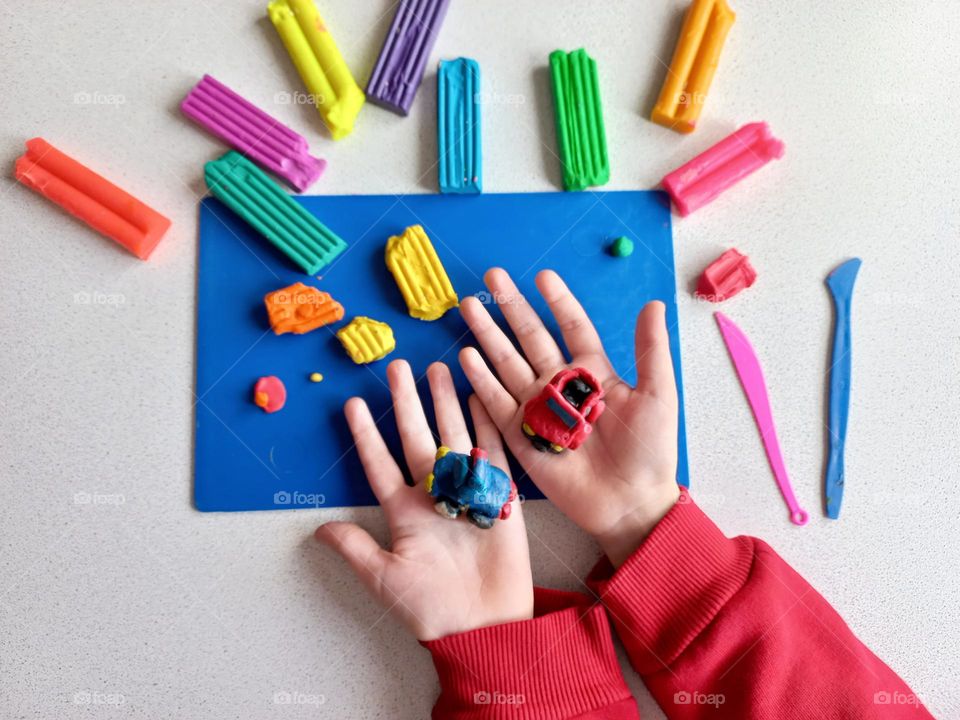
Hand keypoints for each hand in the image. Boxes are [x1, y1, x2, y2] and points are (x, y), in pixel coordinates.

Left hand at [316, 359, 532, 640]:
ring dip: (444, 403)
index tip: (351, 404)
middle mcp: (432, 494)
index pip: (379, 463)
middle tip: (398, 367)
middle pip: (416, 436)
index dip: (365, 434)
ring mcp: (466, 490)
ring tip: (438, 369)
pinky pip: (490, 452)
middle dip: (406, 402)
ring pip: (452, 435)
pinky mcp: (498, 495)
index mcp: (403, 511)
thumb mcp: (384, 578)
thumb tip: (317, 530)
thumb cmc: (431, 607)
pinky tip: (477, 398)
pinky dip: (485, 424)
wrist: (484, 625)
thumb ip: (355, 549)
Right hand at [459, 268, 680, 566]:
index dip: (557, 301)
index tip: (542, 275)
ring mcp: (538, 409)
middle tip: (492, 276)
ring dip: (488, 335)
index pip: (571, 326)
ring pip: (507, 363)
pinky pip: (497, 402)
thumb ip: (650, 350)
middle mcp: (560, 385)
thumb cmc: (649, 451)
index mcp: (594, 372)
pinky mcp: (521, 436)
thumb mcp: (657, 395)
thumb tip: (653, 303)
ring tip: (468, 306)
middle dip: (511, 307)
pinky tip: (466, 355)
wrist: (630, 503)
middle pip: (530, 338)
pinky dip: (481, 379)